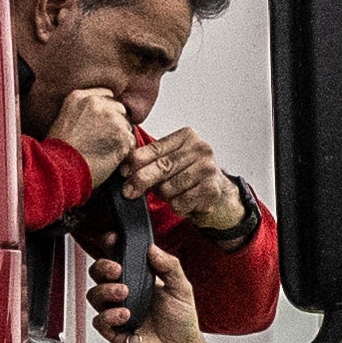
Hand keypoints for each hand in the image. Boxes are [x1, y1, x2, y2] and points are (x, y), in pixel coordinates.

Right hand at [46, 85, 133, 173]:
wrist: (60, 170)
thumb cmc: (58, 152)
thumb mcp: (63, 120)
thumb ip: (82, 111)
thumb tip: (97, 116)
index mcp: (79, 97)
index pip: (106, 95)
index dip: (106, 111)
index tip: (101, 125)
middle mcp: (96, 103)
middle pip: (119, 108)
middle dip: (115, 123)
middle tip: (105, 141)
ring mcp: (111, 118)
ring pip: (127, 125)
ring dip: (121, 138)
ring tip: (105, 152)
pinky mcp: (122, 135)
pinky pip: (131, 141)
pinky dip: (125, 152)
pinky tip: (111, 159)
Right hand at [85, 242, 198, 342]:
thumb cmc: (181, 323)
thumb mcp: (181, 289)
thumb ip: (170, 266)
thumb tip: (153, 249)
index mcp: (139, 279)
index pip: (118, 257)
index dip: (110, 246)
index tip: (113, 240)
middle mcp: (125, 294)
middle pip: (98, 273)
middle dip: (103, 267)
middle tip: (117, 270)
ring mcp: (118, 312)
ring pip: (94, 295)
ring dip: (106, 290)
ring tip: (124, 293)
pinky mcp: (115, 331)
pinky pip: (100, 321)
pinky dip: (109, 316)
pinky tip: (124, 315)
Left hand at [123, 124, 248, 236]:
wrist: (219, 194)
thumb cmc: (190, 175)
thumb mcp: (172, 160)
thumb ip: (152, 159)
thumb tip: (125, 169)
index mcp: (187, 136)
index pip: (156, 148)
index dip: (136, 161)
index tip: (122, 172)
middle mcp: (200, 149)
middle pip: (161, 167)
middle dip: (140, 180)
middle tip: (128, 191)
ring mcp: (208, 169)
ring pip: (168, 187)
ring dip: (164, 196)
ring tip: (172, 193)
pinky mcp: (211, 190)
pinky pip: (179, 202)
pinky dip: (176, 206)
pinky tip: (184, 202)